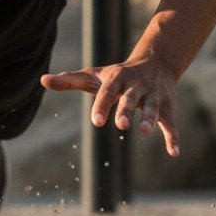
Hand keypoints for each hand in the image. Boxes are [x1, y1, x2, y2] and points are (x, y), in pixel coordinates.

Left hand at [41, 60, 179, 157]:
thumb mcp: (94, 76)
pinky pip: (170, 122)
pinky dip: (173, 136)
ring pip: (152, 107)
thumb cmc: (117, 75)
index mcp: (116, 79)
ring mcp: (153, 95)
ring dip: (149, 118)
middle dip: (126, 110)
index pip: (107, 92)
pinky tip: (173, 152)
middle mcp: (136, 86)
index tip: (96, 122)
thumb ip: (69, 80)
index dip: (102, 105)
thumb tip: (42, 80)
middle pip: (130, 98)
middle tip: (120, 124)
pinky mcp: (167, 106)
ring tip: (144, 131)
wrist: (155, 62)